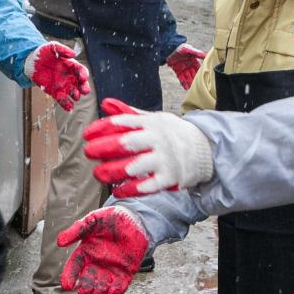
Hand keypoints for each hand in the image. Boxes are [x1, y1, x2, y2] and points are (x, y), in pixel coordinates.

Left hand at [24, 42, 90, 110]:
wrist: (30, 62)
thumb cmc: (43, 53)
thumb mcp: (52, 46)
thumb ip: (63, 49)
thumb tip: (73, 54)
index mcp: (71, 66)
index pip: (81, 71)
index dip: (84, 74)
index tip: (83, 77)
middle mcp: (69, 76)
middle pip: (81, 84)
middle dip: (84, 88)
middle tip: (85, 90)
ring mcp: (63, 85)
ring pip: (73, 93)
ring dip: (76, 95)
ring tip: (75, 96)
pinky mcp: (55, 92)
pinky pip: (62, 100)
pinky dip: (66, 105)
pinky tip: (69, 108)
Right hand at [57, 206, 149, 293]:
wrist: (135, 219)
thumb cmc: (111, 218)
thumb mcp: (92, 220)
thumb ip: (77, 230)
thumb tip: (59, 242)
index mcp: (86, 252)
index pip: (74, 267)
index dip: (69, 277)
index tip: (67, 286)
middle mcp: (96, 264)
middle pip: (86, 281)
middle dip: (85, 288)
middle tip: (85, 289)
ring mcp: (111, 270)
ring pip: (102, 288)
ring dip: (99, 291)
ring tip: (99, 290)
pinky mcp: (126, 273)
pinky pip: (119, 287)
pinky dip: (115, 292)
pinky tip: (112, 290)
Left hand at [84, 98, 213, 196]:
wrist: (206, 149)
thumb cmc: (172, 133)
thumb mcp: (153, 119)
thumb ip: (128, 114)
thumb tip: (105, 103)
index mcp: (151, 123)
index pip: (123, 123)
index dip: (102, 128)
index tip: (87, 135)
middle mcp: (158, 140)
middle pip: (127, 143)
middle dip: (104, 148)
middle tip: (88, 152)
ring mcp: (164, 159)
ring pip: (135, 166)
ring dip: (113, 171)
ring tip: (98, 173)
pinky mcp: (170, 178)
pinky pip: (147, 186)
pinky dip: (130, 189)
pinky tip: (117, 190)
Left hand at [165, 43, 205, 88]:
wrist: (169, 48)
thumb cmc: (180, 48)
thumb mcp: (189, 50)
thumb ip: (197, 53)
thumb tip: (205, 55)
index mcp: (193, 61)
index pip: (198, 69)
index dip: (200, 74)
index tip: (203, 79)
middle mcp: (189, 65)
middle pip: (193, 74)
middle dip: (195, 80)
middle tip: (198, 87)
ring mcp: (183, 69)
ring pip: (187, 77)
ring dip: (189, 83)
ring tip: (192, 89)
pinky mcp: (177, 71)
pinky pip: (181, 78)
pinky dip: (183, 82)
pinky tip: (185, 87)